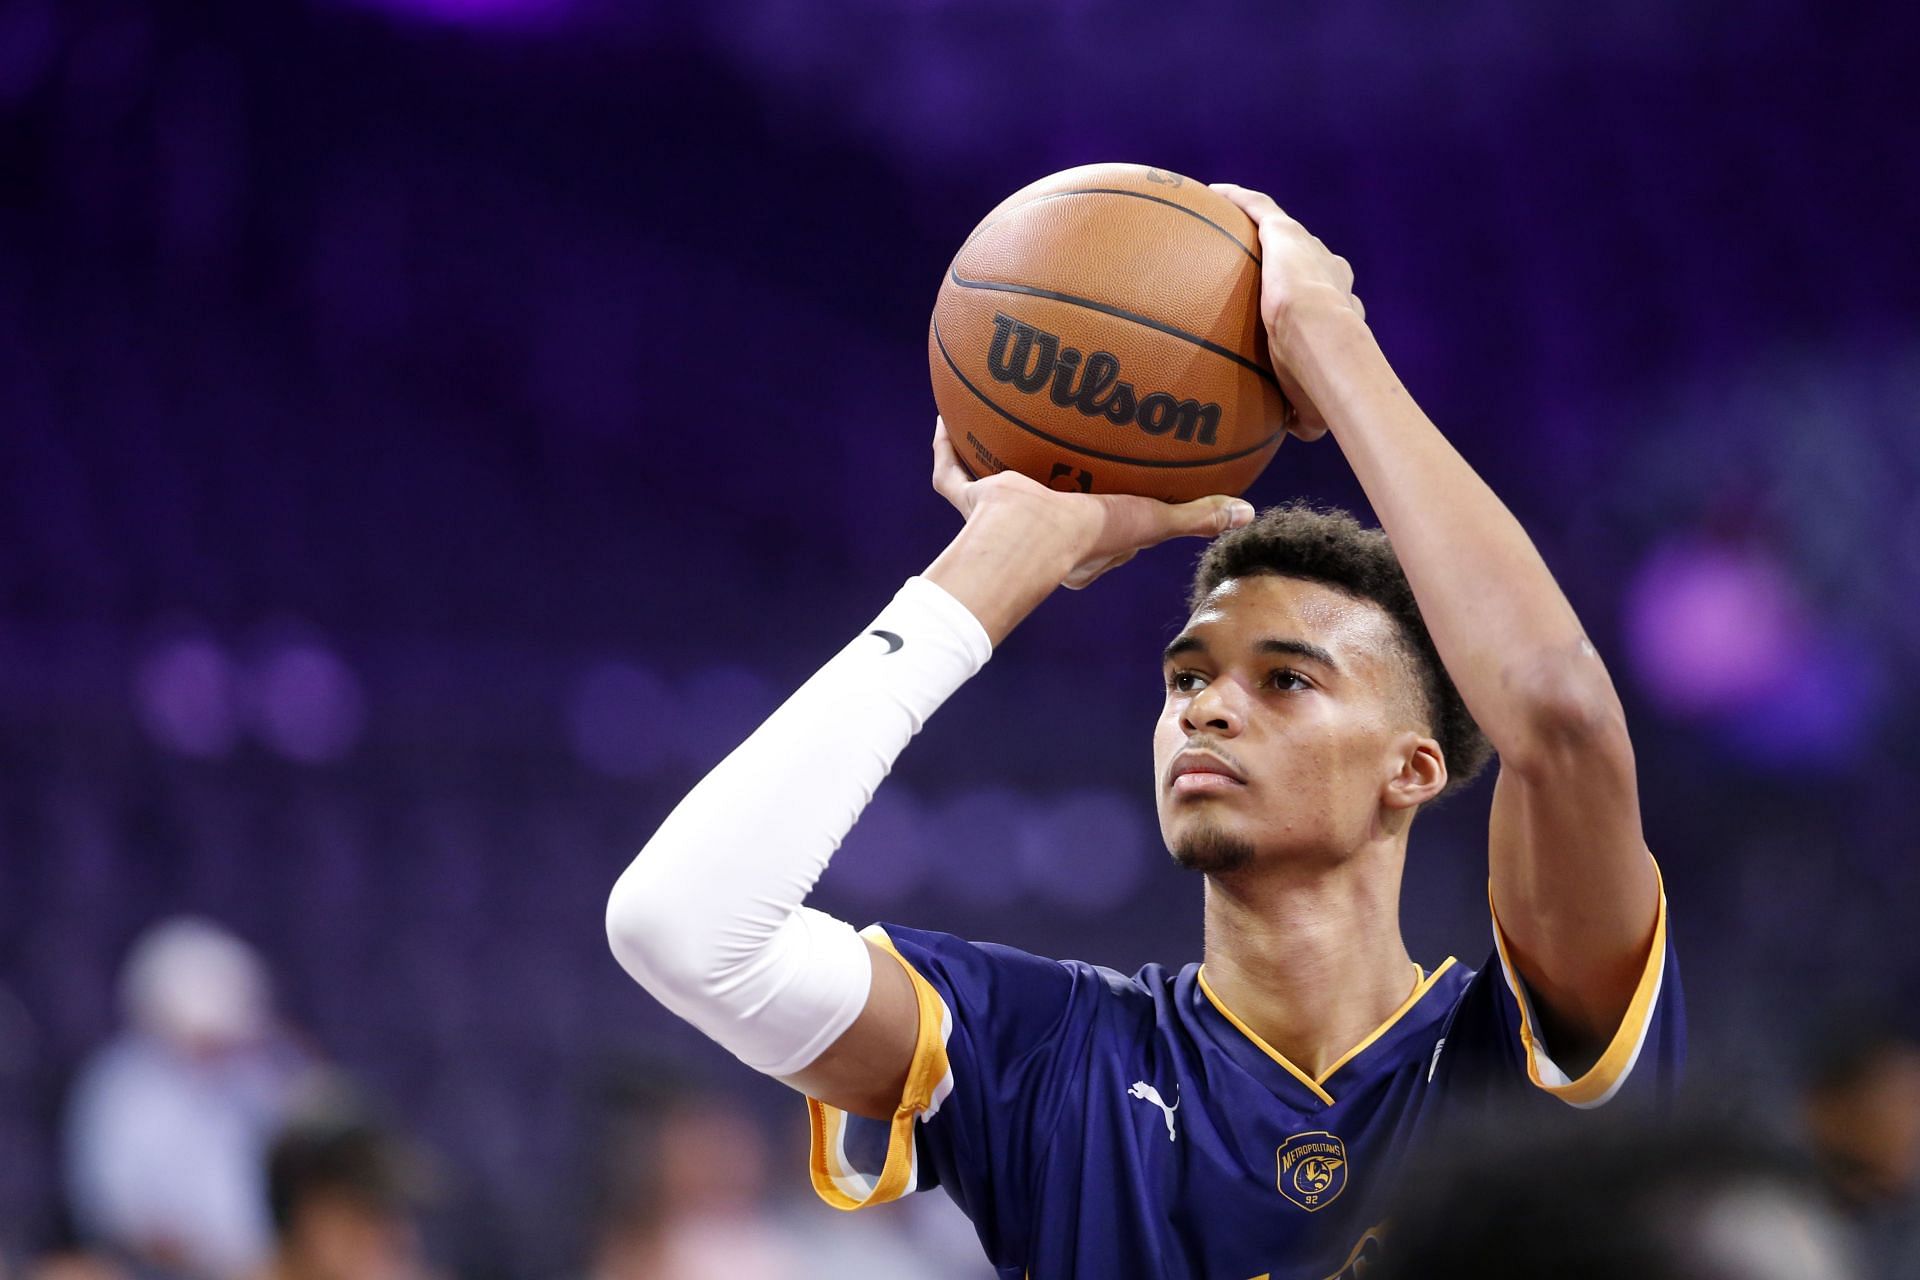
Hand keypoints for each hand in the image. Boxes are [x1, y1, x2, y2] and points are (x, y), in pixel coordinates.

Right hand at [931, 419, 1253, 589]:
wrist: (1026, 536)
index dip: (1121, 511)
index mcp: (1081, 548)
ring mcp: (999, 517)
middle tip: (1072, 452)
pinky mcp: (971, 500)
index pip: (1106, 531)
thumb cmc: (1088, 534)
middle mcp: (1039, 533)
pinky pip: (953, 472)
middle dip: (1057, 482)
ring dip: (999, 462)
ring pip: (994, 487)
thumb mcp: (1151, 521)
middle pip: (1049, 504)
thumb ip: (1196, 515)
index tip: (1134, 487)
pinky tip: (946, 414)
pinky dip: (948, 446)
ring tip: (1007, 423)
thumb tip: (1247, 512)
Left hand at [1211, 183, 1367, 440]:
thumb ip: (1301, 414)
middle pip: (1306, 260)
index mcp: (1342, 307)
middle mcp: (1330, 270)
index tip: (1286, 313)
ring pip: (1279, 229)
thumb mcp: (1311, 407)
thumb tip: (1289, 430)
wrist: (1322, 341)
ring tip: (1226, 220)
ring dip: (1258, 222)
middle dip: (1287, 262)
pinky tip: (1212, 194)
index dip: (1308, 304)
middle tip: (1259, 269)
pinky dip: (1238, 200)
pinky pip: (1257, 208)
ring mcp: (1307, 248)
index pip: (1326, 300)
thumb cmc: (1321, 380)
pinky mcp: (1284, 233)